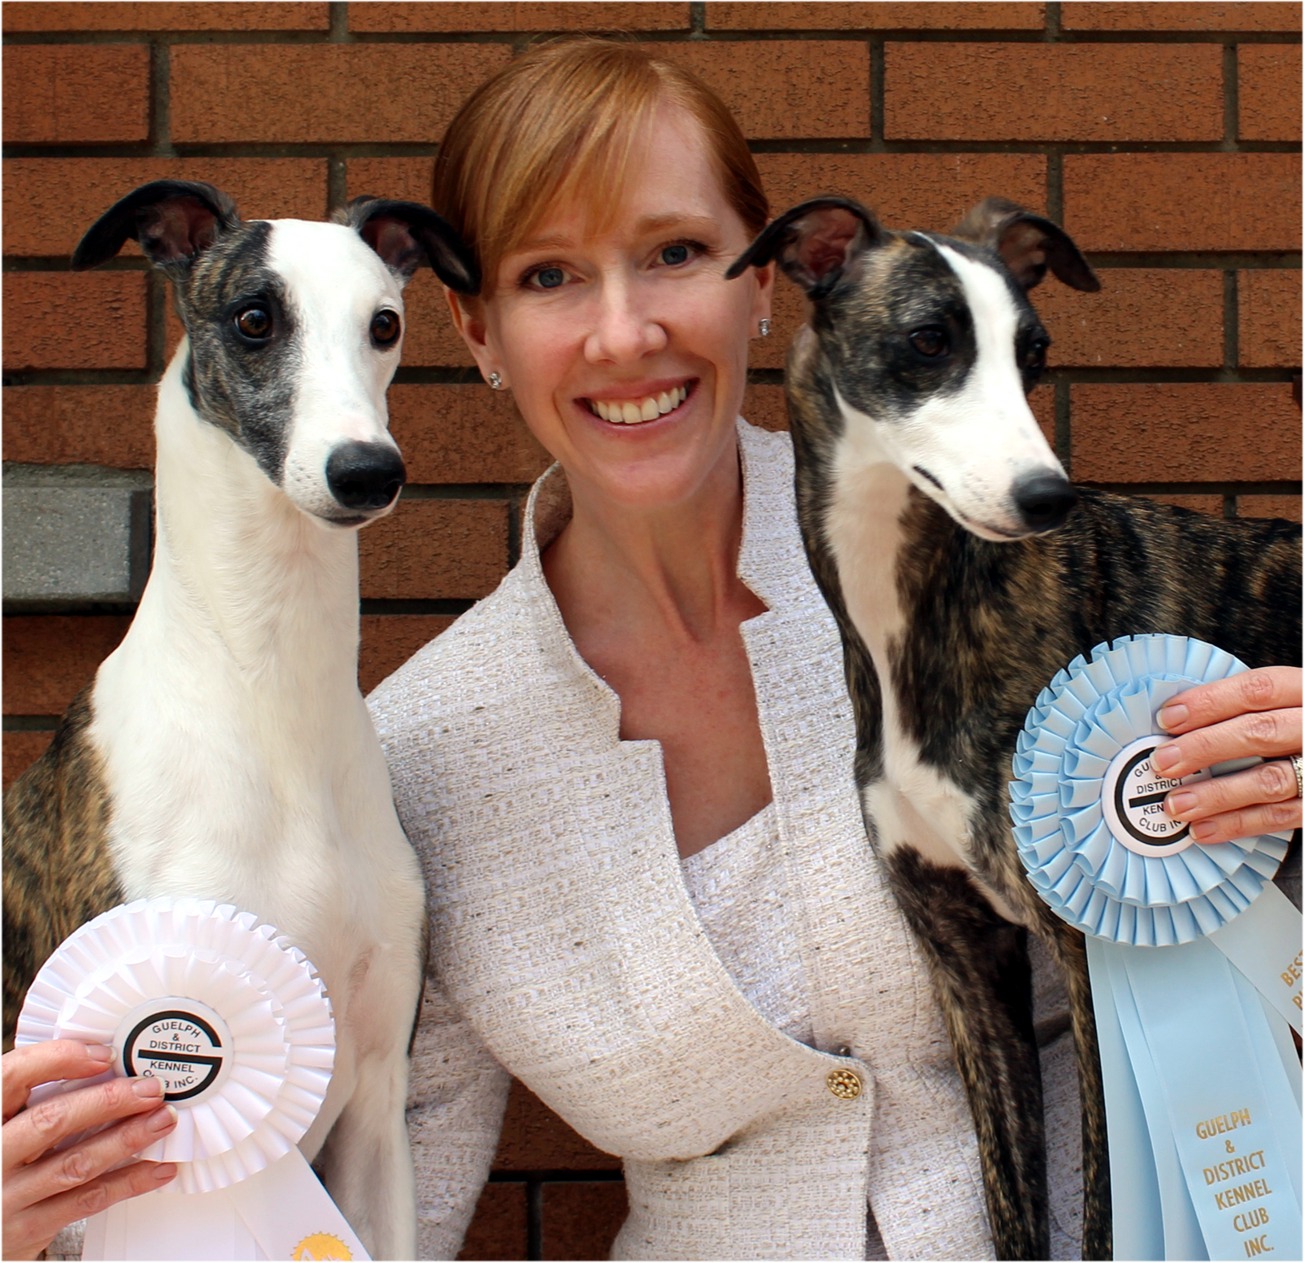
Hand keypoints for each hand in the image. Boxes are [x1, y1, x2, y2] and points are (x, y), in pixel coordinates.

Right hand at [3, 1040, 177, 1259]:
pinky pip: (87, 1201)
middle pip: (52, 1121)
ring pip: (76, 1163)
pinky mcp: (28, 1228)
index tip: (103, 1054)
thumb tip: (102, 1065)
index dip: (59, 1060)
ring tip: (162, 1119)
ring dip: (126, 1139)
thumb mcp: (5, 1125)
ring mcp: (8, 1197)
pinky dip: (129, 1182)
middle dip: (109, 1101)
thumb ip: (34, 1100)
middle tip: (149, 1089)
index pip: (13, 1077)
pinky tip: (156, 1167)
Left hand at [1152, 665, 1302, 844]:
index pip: (1258, 689)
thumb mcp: (1285, 704)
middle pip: (1261, 732)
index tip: (1169, 717)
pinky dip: (1239, 824)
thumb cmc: (1300, 725)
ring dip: (1216, 794)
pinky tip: (1205, 828)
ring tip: (1177, 803)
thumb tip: (1179, 725)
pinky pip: (1281, 817)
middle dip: (1205, 747)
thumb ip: (1245, 709)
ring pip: (1270, 781)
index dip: (1210, 701)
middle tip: (1164, 761)